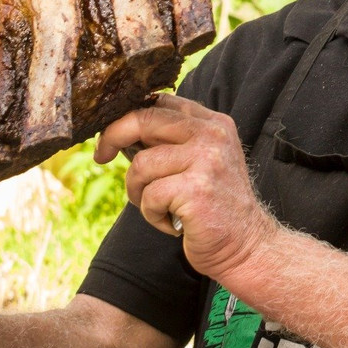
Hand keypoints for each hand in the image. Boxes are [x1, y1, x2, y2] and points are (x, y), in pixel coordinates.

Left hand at [95, 93, 278, 281]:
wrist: (247, 245)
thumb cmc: (214, 207)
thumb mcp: (202, 162)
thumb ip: (172, 142)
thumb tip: (121, 131)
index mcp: (214, 123)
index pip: (161, 102)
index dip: (128, 115)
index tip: (112, 135)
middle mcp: (213, 135)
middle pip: (144, 119)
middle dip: (113, 136)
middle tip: (101, 155)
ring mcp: (206, 160)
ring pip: (141, 164)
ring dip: (138, 192)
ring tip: (159, 208)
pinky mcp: (197, 189)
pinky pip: (150, 196)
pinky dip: (152, 215)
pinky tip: (172, 224)